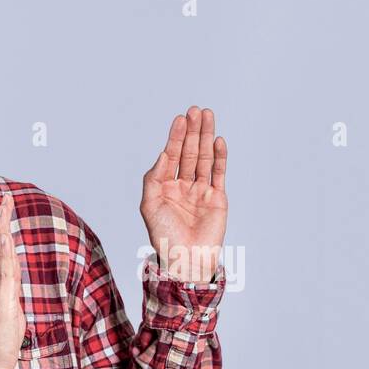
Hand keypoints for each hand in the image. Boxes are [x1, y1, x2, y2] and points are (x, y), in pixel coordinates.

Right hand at [0, 194, 24, 368]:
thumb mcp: (7, 312)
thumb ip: (7, 296)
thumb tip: (11, 283)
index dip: (1, 233)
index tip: (4, 212)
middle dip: (1, 222)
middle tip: (5, 199)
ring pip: (0, 255)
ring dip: (3, 230)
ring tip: (5, 208)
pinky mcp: (2, 300)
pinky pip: (3, 272)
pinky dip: (4, 254)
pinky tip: (5, 238)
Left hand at [140, 105, 228, 282]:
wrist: (185, 259)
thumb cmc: (164, 236)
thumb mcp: (149, 205)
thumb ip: (154, 177)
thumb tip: (164, 154)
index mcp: (165, 186)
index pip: (172, 155)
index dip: (176, 137)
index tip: (180, 119)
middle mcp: (184, 185)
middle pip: (190, 152)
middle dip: (193, 131)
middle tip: (196, 110)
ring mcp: (201, 191)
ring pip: (205, 158)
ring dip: (206, 137)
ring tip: (208, 116)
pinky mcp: (217, 198)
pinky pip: (219, 173)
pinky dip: (219, 157)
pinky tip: (218, 141)